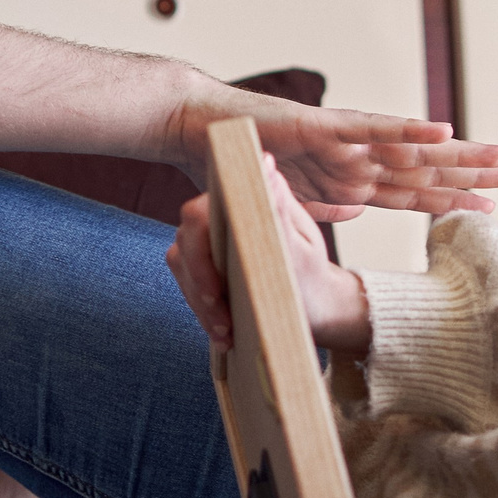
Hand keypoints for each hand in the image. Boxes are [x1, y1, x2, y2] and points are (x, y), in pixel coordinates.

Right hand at [168, 154, 372, 356]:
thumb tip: (266, 163)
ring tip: (226, 332)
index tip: (216, 291)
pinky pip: (188, 284)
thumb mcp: (300, 247)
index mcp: (242, 200)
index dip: (200, 253)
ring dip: (201, 303)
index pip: (199, 214)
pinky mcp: (203, 265)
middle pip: (186, 242)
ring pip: (183, 267)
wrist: (315, 301)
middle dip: (200, 286)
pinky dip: (203, 312)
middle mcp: (219, 215)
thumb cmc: (310, 272)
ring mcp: (208, 240)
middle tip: (223, 321)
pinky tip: (223, 334)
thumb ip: (279, 209)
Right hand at [172, 80, 497, 223]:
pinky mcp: (323, 126)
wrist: (199, 132)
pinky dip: (406, 130)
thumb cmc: (240, 163)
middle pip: (424, 171)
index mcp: (348, 180)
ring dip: (455, 154)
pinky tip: (440, 129)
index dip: (451, 200)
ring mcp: (343, 141)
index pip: (411, 194)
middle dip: (472, 173)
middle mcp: (354, 159)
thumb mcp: (291, 198)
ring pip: (410, 151)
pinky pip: (372, 130)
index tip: (494, 206)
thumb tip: (359, 209)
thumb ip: (326, 203)